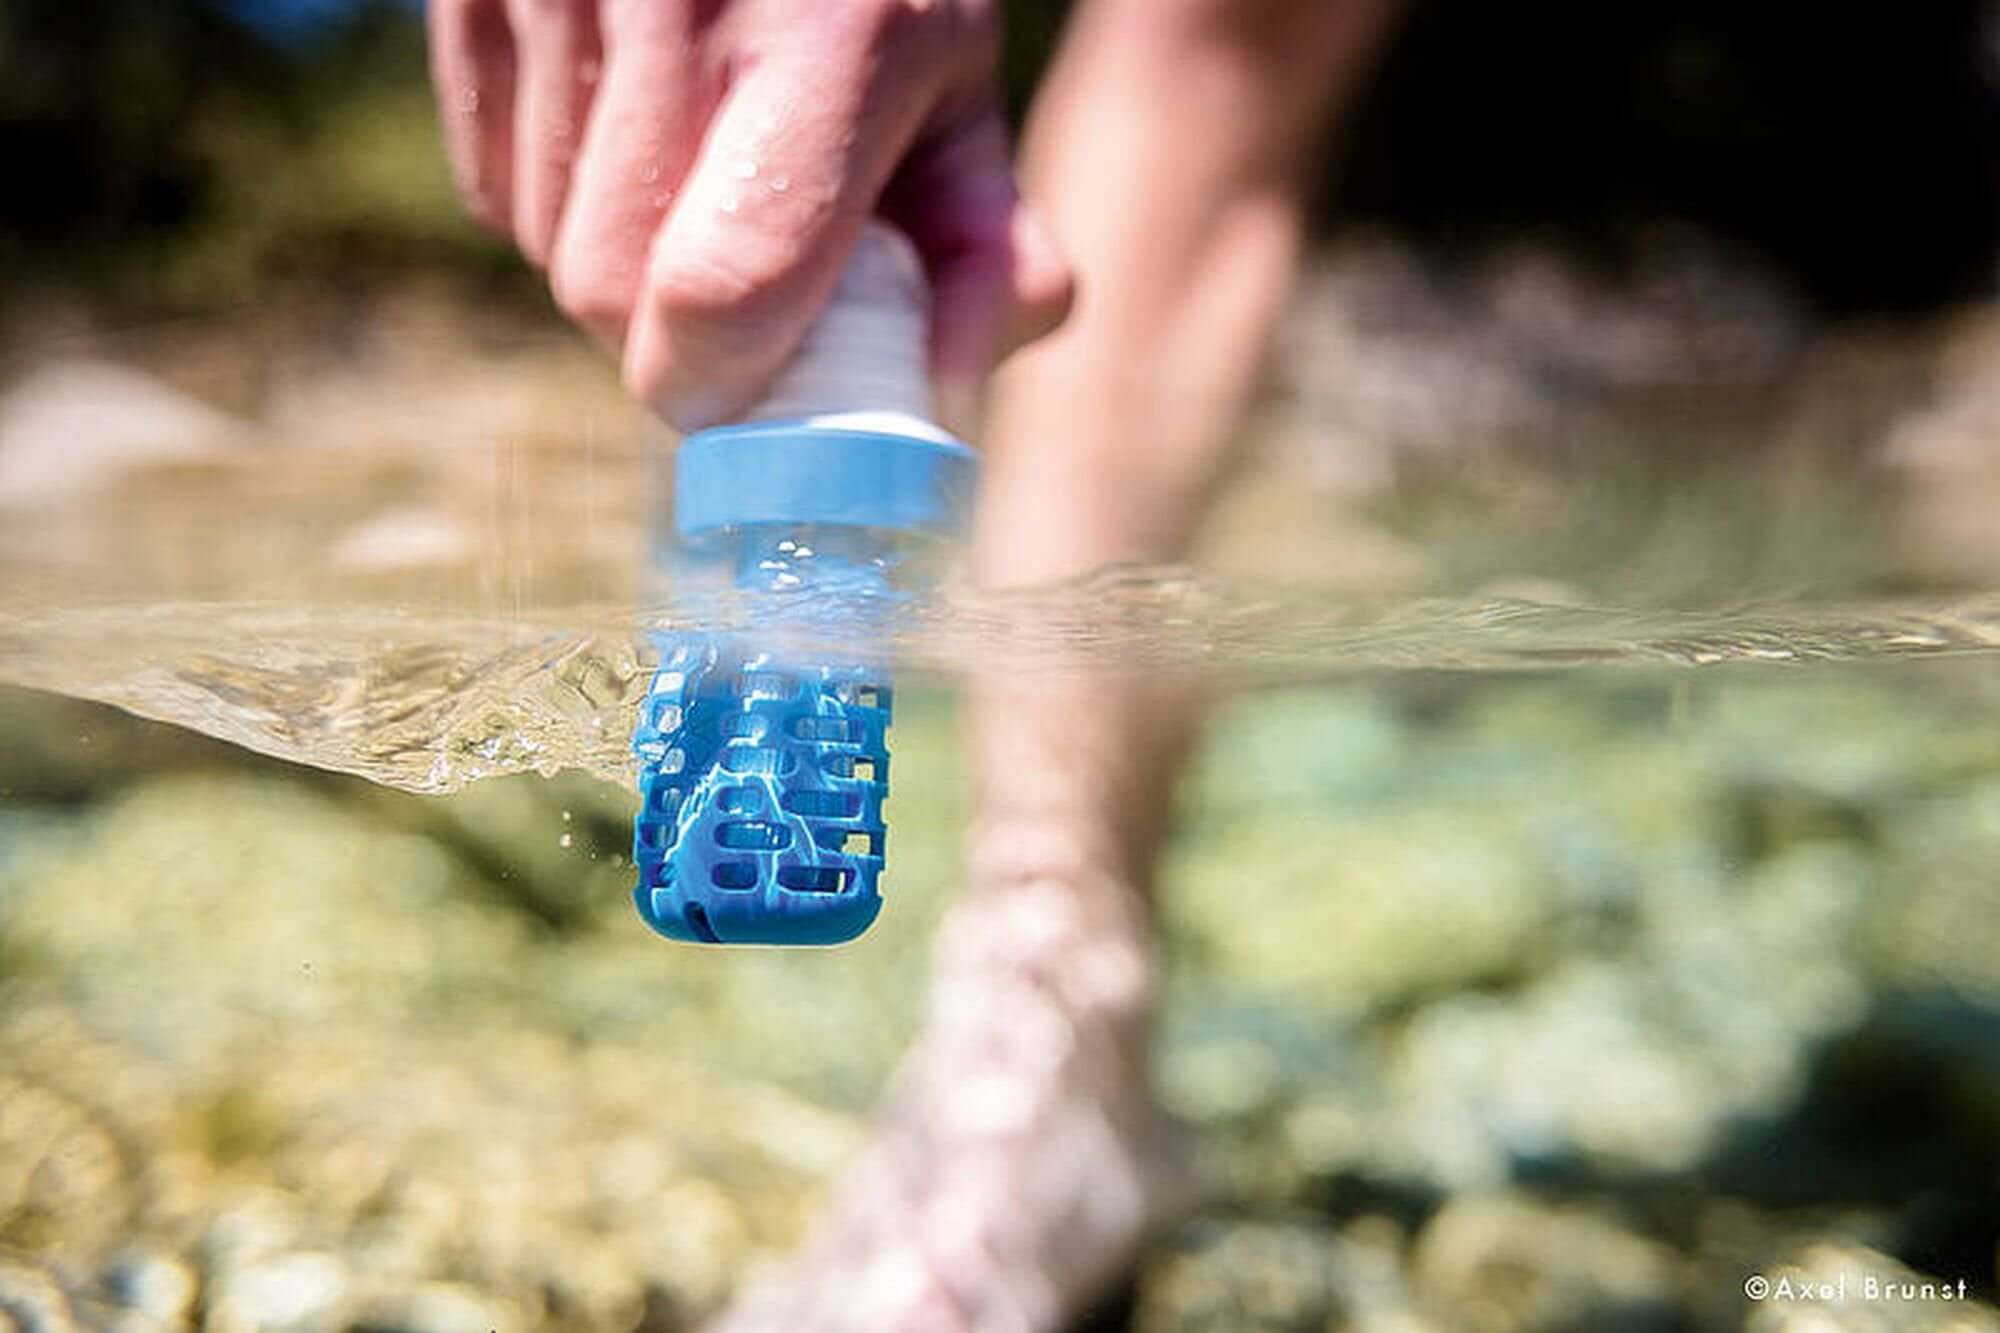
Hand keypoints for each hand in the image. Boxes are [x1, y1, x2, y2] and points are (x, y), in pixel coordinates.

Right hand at [429, 0, 1071, 431]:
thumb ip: (979, 248)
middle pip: (608, 290)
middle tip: (739, 288)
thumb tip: (939, 400)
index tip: (742, 400)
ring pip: (543, 248)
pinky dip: (551, 208)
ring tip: (690, 182)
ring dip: (615, 270)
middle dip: (668, 338)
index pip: (729, 283)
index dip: (718, 386)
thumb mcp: (956, 82)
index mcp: (836, 33)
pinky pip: (488, 190)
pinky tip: (621, 137)